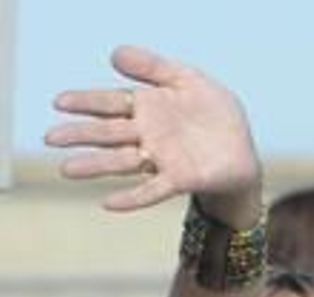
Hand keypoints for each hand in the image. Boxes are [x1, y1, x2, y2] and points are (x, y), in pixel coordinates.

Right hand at [45, 46, 259, 220]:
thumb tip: (114, 54)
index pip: (110, 103)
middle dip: (80, 135)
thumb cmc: (215, 114)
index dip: (85, 102)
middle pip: (108, 133)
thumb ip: (154, 67)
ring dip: (95, 165)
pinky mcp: (180, 180)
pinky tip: (109, 204)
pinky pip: (152, 190)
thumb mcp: (188, 80)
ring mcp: (162, 159)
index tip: (59, 103)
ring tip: (66, 169)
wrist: (242, 150)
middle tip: (50, 138)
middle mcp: (148, 135)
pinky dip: (131, 198)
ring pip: (121, 161)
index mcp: (147, 108)